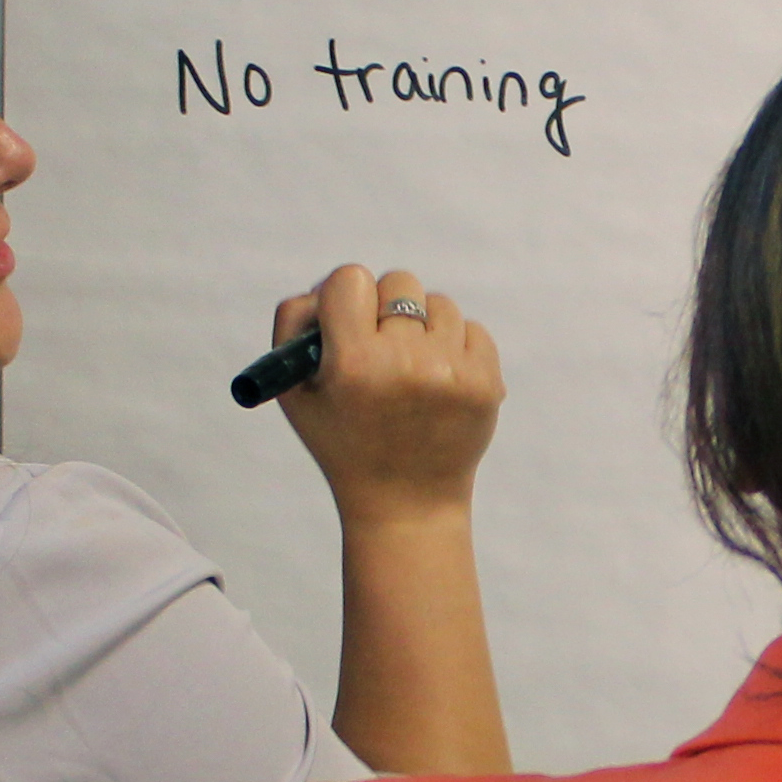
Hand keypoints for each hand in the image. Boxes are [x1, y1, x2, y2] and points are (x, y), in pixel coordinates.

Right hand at [269, 263, 501, 525]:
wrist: (406, 502)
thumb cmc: (342, 441)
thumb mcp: (295, 391)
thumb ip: (296, 322)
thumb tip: (329, 287)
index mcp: (353, 364)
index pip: (351, 279)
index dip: (345, 298)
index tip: (349, 322)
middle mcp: (404, 363)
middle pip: (399, 283)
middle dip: (386, 309)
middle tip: (380, 347)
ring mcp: (451, 373)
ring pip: (439, 303)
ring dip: (423, 329)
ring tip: (410, 372)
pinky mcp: (486, 383)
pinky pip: (472, 329)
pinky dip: (455, 349)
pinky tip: (438, 384)